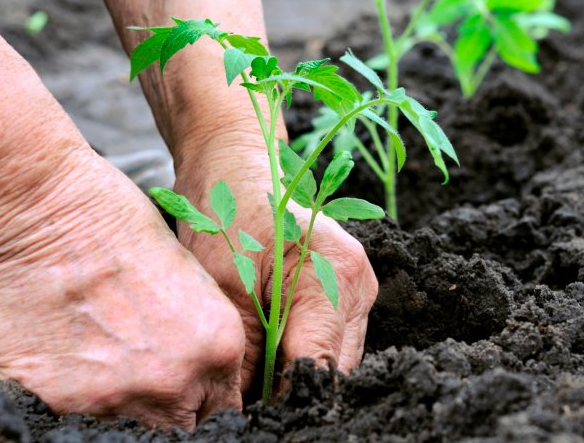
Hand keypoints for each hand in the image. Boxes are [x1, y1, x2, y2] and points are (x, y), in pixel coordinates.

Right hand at [0, 148, 245, 430]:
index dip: (204, 398)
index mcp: (218, 346)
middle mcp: (175, 381)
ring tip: (99, 352)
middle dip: (169, 405)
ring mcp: (117, 397)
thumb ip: (201, 335)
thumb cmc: (116, 222)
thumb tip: (200, 371)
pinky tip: (65, 352)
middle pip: (181, 425)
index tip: (189, 390)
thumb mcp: (189, 276)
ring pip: (129, 425)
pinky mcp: (59, 401)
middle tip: (143, 371)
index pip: (223, 407)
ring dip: (120, 399)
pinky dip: (71, 394)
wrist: (40, 210)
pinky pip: (74, 417)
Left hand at [174, 134, 378, 393]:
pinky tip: (268, 357)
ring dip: (296, 376)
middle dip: (291, 392)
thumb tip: (244, 412)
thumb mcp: (224, 289)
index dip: (284, 401)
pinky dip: (299, 356)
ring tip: (253, 382)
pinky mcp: (347, 294)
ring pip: (334, 362)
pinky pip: (329, 343)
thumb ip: (244, 356)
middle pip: (334, 371)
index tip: (250, 417)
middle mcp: (360, 285)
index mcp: (337, 276)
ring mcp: (359, 290)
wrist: (234, 167)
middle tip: (246, 403)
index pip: (319, 367)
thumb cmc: (226, 215)